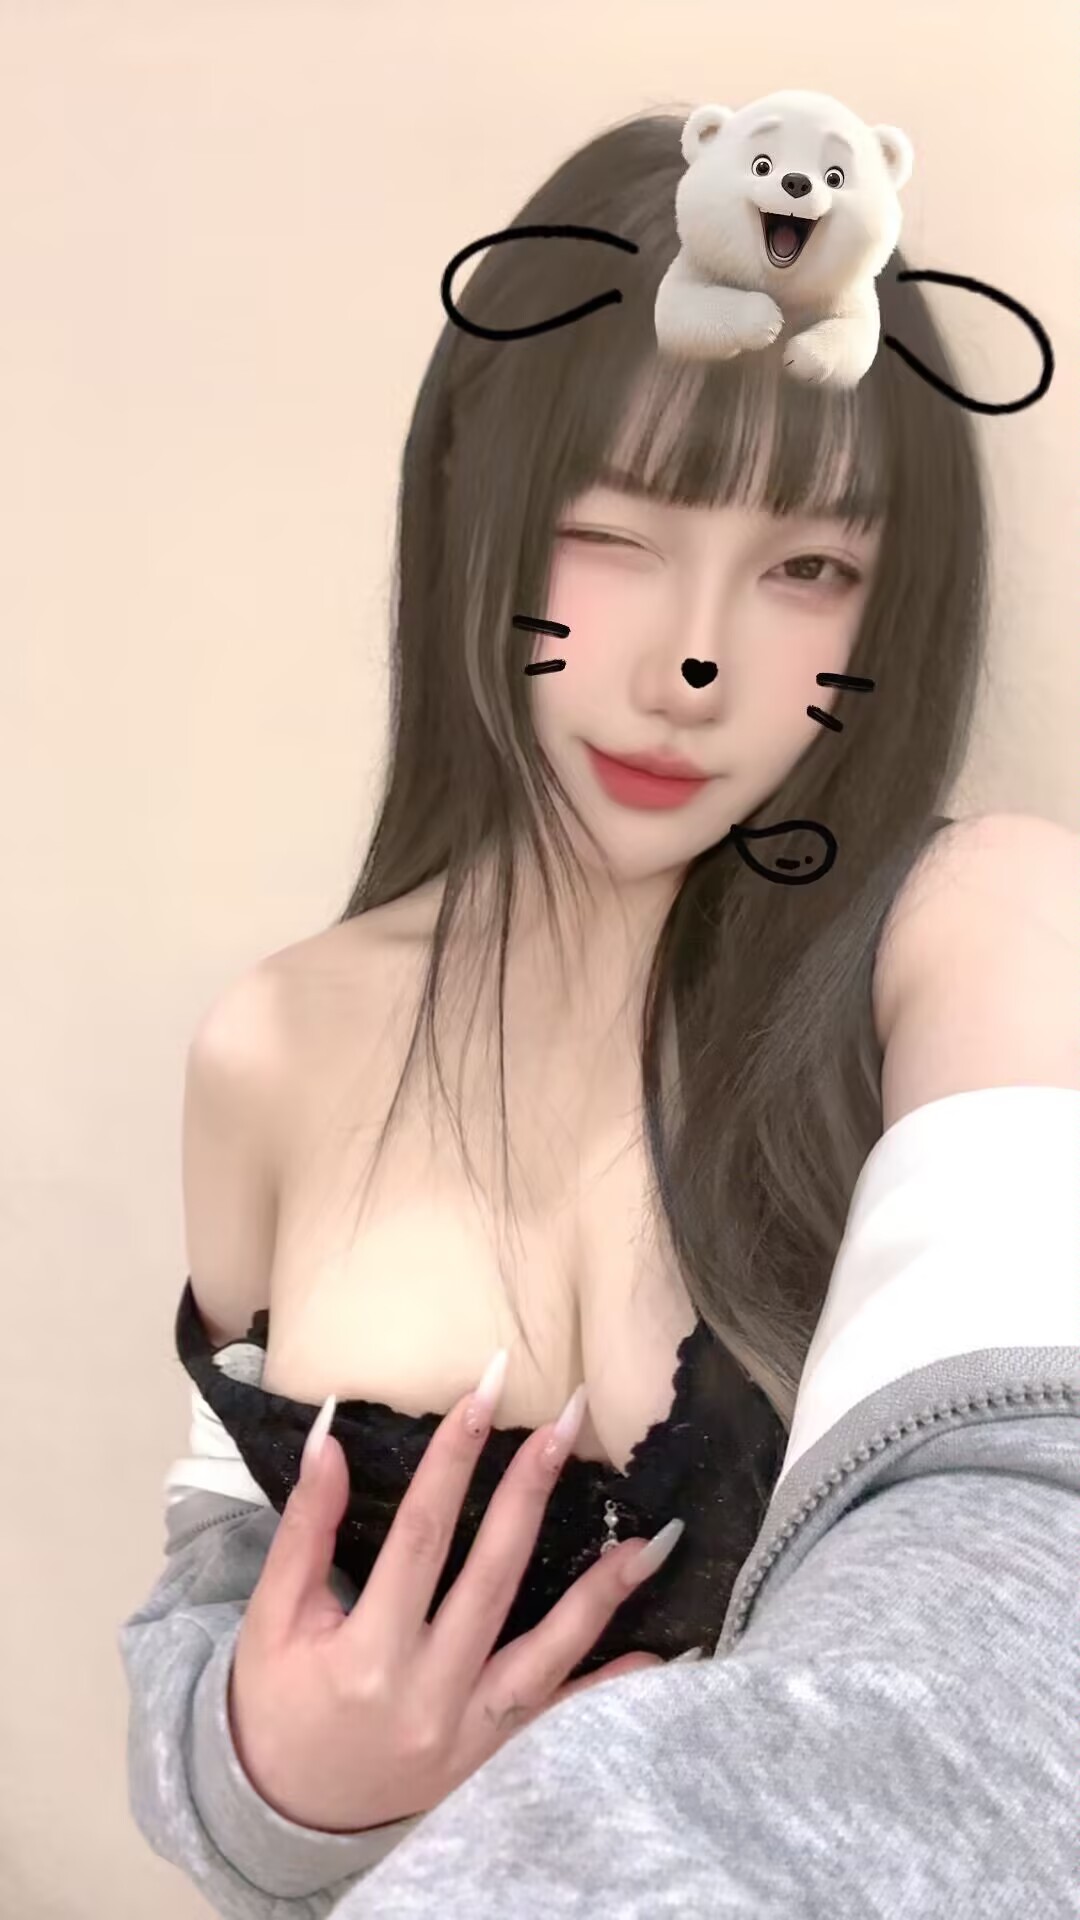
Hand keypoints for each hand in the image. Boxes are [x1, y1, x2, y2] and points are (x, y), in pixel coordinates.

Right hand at [228, 1371, 677, 1832]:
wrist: (284, 1818)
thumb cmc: (274, 1707)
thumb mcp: (273, 1620)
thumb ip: (304, 1530)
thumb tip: (328, 1438)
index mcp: (367, 1655)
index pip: (420, 1537)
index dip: (452, 1462)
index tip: (482, 1393)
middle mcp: (428, 1694)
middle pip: (493, 1577)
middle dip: (532, 1491)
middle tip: (569, 1419)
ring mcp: (469, 1734)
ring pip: (547, 1653)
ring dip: (600, 1593)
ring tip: (648, 1540)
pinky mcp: (492, 1759)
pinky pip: (560, 1719)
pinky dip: (608, 1687)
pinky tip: (657, 1654)